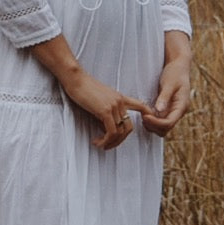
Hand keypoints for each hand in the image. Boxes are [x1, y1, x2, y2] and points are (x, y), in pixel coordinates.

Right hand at [30, 34, 154, 149]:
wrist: (76, 79)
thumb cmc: (83, 89)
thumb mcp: (100, 101)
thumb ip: (107, 114)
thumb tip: (107, 130)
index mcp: (121, 98)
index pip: (141, 106)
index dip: (148, 116)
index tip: (142, 125)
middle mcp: (120, 102)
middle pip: (129, 128)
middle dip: (119, 141)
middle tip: (108, 145)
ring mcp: (114, 106)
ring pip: (120, 132)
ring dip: (110, 143)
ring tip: (100, 144)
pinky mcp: (106, 110)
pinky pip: (111, 132)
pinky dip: (105, 140)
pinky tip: (97, 141)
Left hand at [141, 32, 191, 137]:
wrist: (179, 65)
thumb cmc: (175, 72)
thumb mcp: (169, 83)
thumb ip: (164, 97)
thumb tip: (158, 111)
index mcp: (182, 106)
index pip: (169, 123)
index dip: (156, 123)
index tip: (144, 116)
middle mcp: (179, 111)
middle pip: (166, 128)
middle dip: (153, 126)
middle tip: (141, 116)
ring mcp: (174, 111)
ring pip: (163, 127)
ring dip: (152, 124)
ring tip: (142, 115)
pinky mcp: (168, 109)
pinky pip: (160, 120)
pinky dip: (153, 120)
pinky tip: (145, 113)